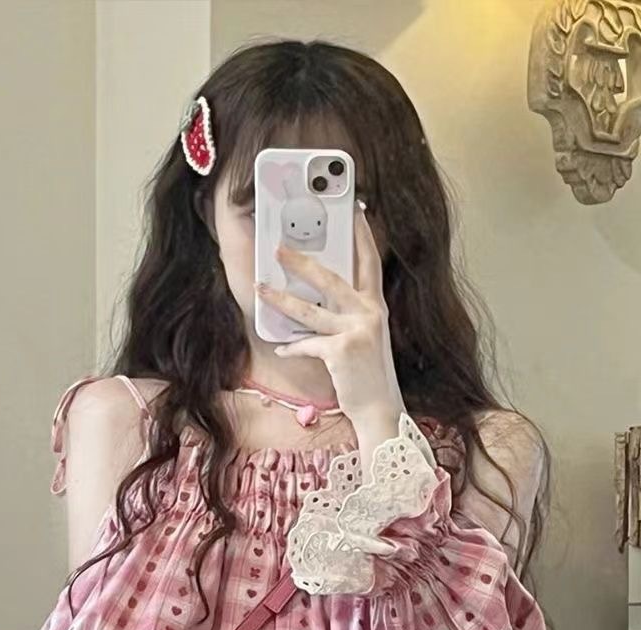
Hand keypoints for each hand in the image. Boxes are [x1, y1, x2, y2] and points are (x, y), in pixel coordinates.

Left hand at [255, 203, 404, 426]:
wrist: (379, 408)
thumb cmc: (367, 374)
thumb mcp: (365, 337)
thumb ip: (349, 315)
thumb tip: (317, 299)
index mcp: (375, 306)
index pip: (369, 262)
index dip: (362, 234)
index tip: (354, 210)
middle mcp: (370, 313)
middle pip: (330, 278)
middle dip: (302, 262)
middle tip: (279, 249)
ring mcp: (357, 331)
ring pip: (311, 310)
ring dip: (282, 300)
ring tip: (262, 289)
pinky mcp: (342, 351)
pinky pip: (308, 344)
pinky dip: (293, 347)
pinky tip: (282, 348)